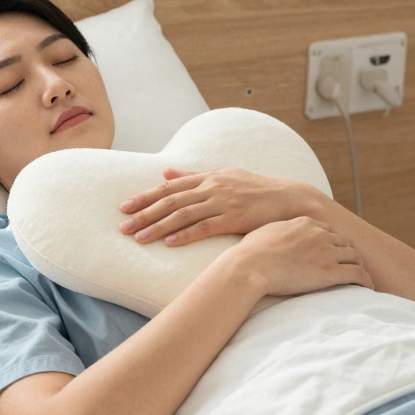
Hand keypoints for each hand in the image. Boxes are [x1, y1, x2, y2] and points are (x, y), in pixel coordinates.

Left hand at [119, 168, 322, 245]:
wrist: (291, 199)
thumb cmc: (256, 190)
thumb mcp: (224, 176)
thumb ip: (193, 176)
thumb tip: (165, 171)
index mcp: (208, 177)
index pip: (169, 187)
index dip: (145, 197)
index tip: (124, 207)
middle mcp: (212, 187)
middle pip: (170, 200)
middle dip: (144, 213)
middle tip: (123, 226)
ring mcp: (224, 202)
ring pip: (183, 214)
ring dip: (158, 227)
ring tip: (139, 238)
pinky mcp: (236, 218)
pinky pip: (205, 227)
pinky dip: (185, 235)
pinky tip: (169, 243)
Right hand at [225, 217, 373, 296]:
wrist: (248, 267)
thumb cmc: (249, 253)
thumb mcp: (264, 231)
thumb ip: (278, 231)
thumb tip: (273, 236)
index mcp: (305, 223)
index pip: (328, 230)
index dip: (332, 242)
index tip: (332, 251)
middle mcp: (319, 234)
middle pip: (344, 242)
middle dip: (348, 253)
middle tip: (349, 265)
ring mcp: (327, 252)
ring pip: (355, 257)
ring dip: (358, 267)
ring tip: (360, 278)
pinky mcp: (331, 272)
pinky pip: (358, 274)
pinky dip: (366, 280)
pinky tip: (367, 287)